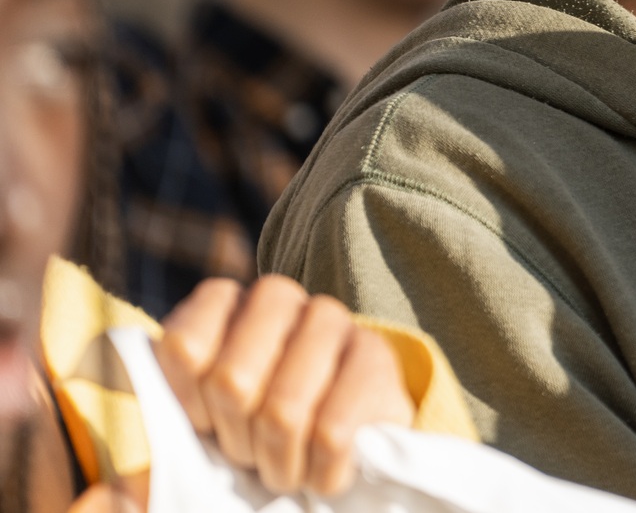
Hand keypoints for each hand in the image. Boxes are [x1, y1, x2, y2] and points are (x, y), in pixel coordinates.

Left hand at [153, 276, 412, 496]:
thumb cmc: (253, 432)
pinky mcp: (376, 352)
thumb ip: (157, 425)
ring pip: (284, 410)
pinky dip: (322, 469)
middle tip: (250, 457)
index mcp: (222, 303)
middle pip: (231, 380)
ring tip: (287, 469)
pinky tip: (324, 470)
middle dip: (238, 440)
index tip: (202, 430)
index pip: (184, 346)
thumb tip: (119, 478)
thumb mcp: (198, 424)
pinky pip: (332, 429)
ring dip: (280, 462)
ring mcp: (332, 317)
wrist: (341, 439)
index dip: (189, 404)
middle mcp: (277, 297)